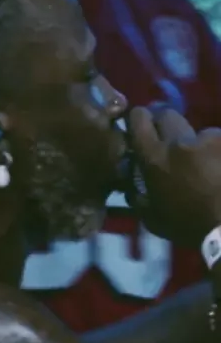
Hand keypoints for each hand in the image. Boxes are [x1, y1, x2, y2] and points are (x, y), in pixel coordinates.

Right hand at [128, 106, 220, 247]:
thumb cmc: (188, 227)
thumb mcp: (153, 219)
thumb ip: (137, 196)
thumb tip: (130, 183)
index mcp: (154, 159)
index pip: (139, 120)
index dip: (139, 118)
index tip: (140, 124)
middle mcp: (178, 142)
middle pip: (167, 114)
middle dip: (165, 124)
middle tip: (169, 141)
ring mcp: (208, 139)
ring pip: (197, 131)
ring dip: (196, 144)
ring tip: (203, 166)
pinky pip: (217, 142)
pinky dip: (216, 152)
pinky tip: (218, 170)